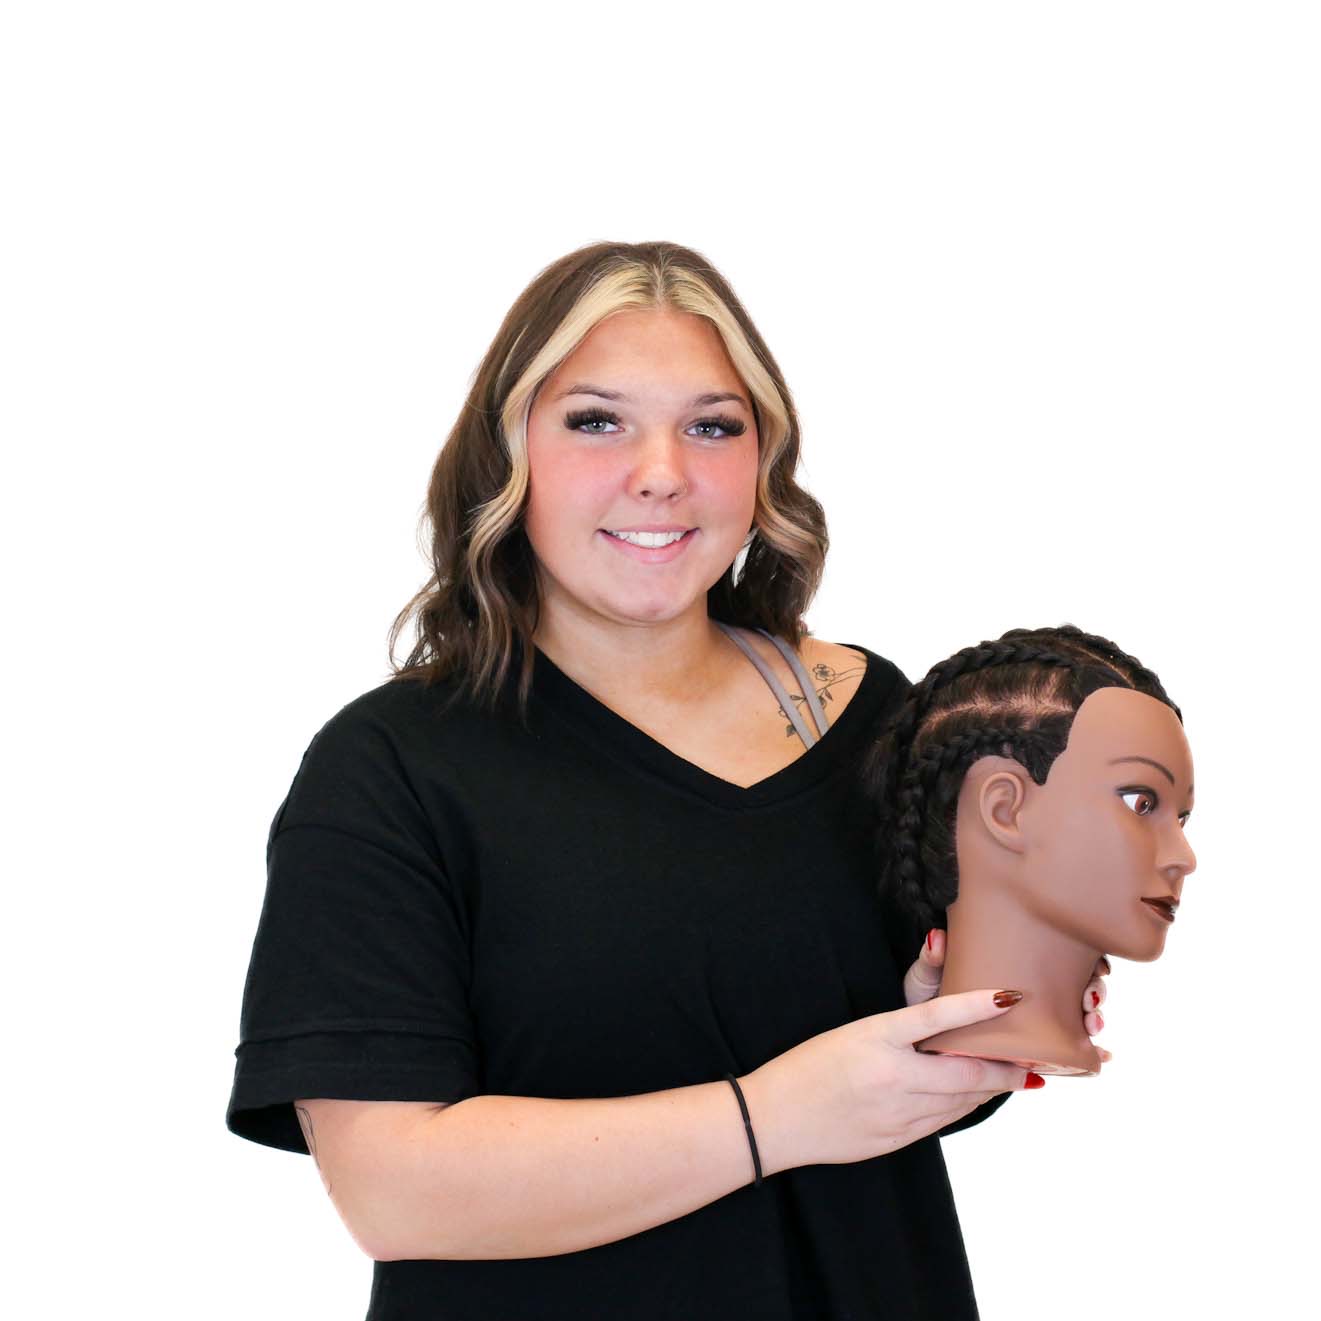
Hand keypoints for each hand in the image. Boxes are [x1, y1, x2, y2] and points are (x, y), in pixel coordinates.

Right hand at [742, 988, 1042, 1173]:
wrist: (774, 1119)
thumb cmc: (807, 1068)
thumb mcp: (851, 1035)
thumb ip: (899, 1037)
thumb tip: (946, 1037)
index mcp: (876, 1037)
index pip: (938, 1016)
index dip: (978, 1005)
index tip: (1011, 996)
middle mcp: (892, 1076)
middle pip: (966, 1073)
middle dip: (1007, 1068)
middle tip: (1035, 1059)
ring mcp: (896, 1113)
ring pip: (961, 1101)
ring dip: (990, 1089)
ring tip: (1015, 1077)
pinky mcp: (896, 1139)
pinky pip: (942, 1121)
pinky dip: (962, 1106)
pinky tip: (973, 1097)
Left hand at [904, 930, 1112, 1064]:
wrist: (920, 1042)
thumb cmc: (927, 1000)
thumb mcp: (927, 977)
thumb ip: (931, 959)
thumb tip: (937, 939)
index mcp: (1013, 960)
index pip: (1058, 949)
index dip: (1086, 955)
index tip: (1096, 965)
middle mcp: (1032, 987)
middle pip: (1079, 981)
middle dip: (1095, 990)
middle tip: (1090, 1001)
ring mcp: (1036, 1019)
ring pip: (1079, 1012)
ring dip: (1093, 1018)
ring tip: (1091, 1025)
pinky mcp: (1033, 1047)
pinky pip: (1069, 1047)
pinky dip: (1091, 1051)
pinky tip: (1103, 1056)